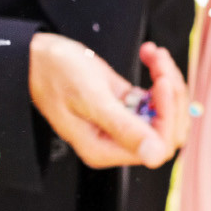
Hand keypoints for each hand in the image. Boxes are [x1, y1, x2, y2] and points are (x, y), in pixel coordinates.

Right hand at [29, 32, 179, 168]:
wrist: (38, 55)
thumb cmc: (56, 75)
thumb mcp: (91, 99)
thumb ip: (123, 128)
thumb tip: (155, 156)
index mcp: (104, 149)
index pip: (158, 146)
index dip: (167, 116)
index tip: (161, 83)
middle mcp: (116, 141)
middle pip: (168, 128)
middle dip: (171, 94)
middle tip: (158, 64)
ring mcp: (123, 123)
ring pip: (167, 110)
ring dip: (167, 78)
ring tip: (152, 53)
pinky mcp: (127, 105)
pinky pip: (157, 96)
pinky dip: (160, 73)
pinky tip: (148, 54)